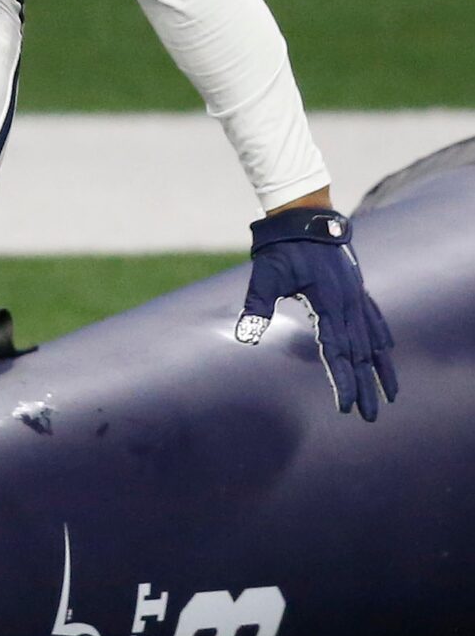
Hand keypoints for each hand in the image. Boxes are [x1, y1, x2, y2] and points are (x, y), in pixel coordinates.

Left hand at [235, 206, 398, 420]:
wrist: (303, 218)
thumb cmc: (280, 249)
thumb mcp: (264, 274)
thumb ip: (257, 305)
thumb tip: (244, 335)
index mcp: (329, 303)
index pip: (338, 352)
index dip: (343, 380)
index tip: (345, 406)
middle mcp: (349, 303)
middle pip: (361, 354)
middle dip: (366, 387)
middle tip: (370, 417)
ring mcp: (357, 296)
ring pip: (375, 341)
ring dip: (381, 369)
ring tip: (390, 396)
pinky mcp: (357, 290)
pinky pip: (376, 320)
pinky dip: (384, 340)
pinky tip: (388, 353)